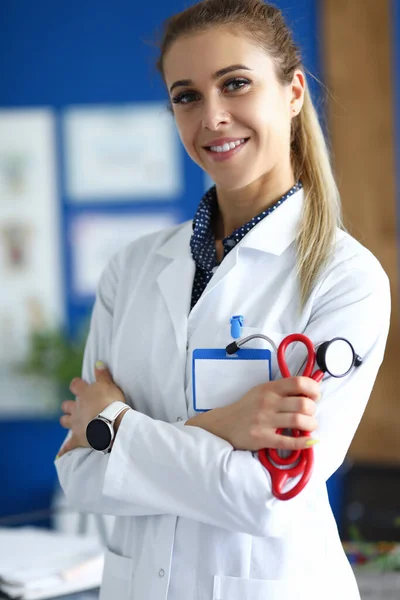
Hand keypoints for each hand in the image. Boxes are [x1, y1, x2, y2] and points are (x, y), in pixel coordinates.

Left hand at [57, 362, 126, 456]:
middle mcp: (76, 407)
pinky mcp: (77, 438)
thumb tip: (98, 362)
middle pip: (67, 405)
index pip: (75, 385)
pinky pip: (69, 445)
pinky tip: (61, 454)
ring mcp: (75, 423)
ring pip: (64, 421)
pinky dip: (65, 449)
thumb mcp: (110, 384)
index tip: (80, 386)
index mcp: (84, 393)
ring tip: (71, 423)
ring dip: (67, 421)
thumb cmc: (111, 402)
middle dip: (69, 406)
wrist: (109, 422)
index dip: (77, 385)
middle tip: (77, 407)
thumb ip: (103, 373)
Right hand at [186, 377, 319, 451]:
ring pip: (299, 421)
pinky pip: (288, 441)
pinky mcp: (262, 438)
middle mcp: (268, 402)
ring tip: (309, 427)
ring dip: (311, 425)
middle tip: (310, 414)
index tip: (315, 396)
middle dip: (313, 410)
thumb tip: (308, 392)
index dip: (313, 389)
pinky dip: (304, 443)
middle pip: (303, 403)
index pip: (299, 382)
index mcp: (270, 388)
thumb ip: (282, 390)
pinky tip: (310, 442)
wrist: (225, 424)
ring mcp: (265, 420)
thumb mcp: (262, 391)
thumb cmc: (247, 407)